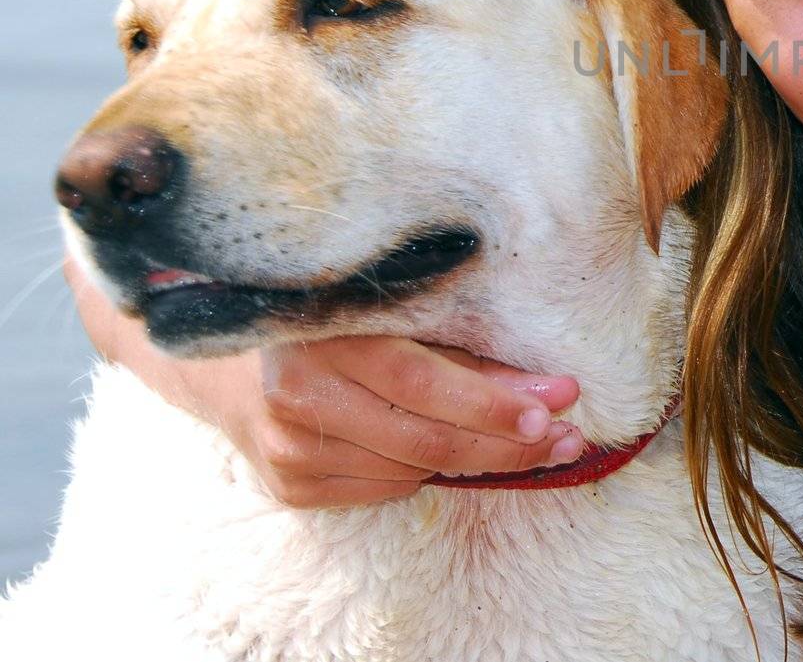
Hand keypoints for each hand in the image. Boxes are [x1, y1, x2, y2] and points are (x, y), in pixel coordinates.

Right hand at [223, 336, 582, 507]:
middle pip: (425, 439)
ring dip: (473, 459)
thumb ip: (463, 353)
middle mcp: (300, 397)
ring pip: (412, 469)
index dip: (491, 402)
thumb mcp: (394, 317)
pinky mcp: (292, 488)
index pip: (422, 381)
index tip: (555, 407)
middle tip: (567, 440)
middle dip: (507, 444)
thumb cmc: (337, 326)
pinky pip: (385, 488)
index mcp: (327, 337)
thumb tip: (548, 394)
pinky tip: (433, 448)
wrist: (232, 363)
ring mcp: (291, 450)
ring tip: (512, 439)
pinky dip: (421, 471)